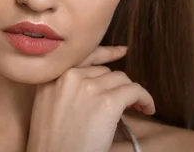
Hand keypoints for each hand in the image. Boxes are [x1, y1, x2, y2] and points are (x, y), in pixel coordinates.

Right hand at [26, 46, 155, 151]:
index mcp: (51, 77)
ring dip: (130, 93)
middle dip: (115, 86)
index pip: (84, 55)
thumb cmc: (52, 144)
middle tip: (124, 101)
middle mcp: (69, 76)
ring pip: (121, 79)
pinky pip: (135, 90)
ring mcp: (89, 87)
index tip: (121, 51)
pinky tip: (147, 109)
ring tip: (136, 107)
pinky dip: (145, 99)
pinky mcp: (108, 101)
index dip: (106, 53)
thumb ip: (63, 88)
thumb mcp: (46, 106)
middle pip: (105, 71)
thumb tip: (93, 82)